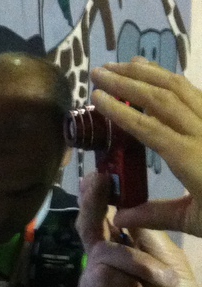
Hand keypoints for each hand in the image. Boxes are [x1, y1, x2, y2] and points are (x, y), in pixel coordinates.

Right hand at [75, 175, 201, 286]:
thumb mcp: (168, 258)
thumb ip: (144, 235)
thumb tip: (123, 204)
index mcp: (122, 248)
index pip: (105, 218)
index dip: (99, 197)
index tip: (98, 174)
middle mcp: (102, 261)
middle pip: (89, 227)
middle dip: (94, 204)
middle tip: (97, 181)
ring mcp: (92, 281)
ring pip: (104, 254)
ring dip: (139, 266)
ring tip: (163, 283)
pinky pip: (100, 279)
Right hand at [90, 59, 201, 235]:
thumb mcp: (196, 222)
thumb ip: (156, 215)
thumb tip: (120, 216)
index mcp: (192, 159)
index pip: (150, 127)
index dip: (121, 111)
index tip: (95, 97)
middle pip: (163, 98)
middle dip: (128, 82)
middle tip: (98, 72)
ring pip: (181, 88)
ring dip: (148, 73)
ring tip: (122, 64)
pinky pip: (195, 93)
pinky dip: (171, 79)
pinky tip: (155, 76)